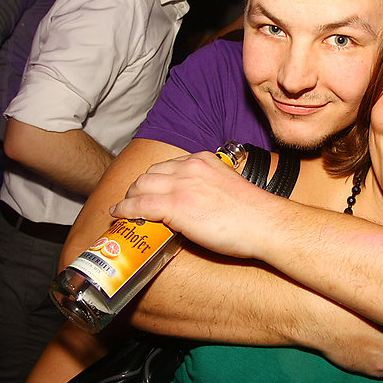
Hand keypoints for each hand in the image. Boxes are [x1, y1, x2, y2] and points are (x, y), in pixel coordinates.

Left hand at [109, 152, 277, 257]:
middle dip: (138, 187)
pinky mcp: (175, 206)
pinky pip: (139, 205)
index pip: (168, 165)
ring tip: (125, 209)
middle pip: (150, 173)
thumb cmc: (252, 212)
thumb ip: (208, 185)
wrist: (263, 222)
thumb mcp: (228, 185)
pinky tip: (119, 215)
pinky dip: (125, 209)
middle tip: (133, 201)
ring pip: (141, 186)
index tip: (150, 189)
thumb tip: (196, 201)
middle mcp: (189, 167)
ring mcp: (180, 185)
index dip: (154, 179)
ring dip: (129, 197)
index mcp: (203, 160)